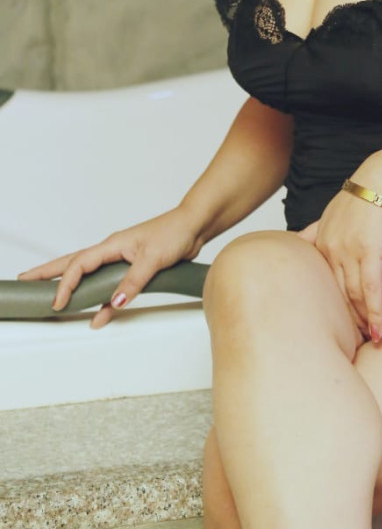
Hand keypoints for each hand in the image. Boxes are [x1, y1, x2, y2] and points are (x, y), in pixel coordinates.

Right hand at [15, 207, 201, 330]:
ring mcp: (122, 260)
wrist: (194, 226)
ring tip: (50, 295)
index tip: (57, 302)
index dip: (66, 283)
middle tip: (25, 280)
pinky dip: (102, 302)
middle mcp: (113, 251)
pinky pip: (110, 287)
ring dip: (71, 286)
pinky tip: (96, 316)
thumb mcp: (153, 259)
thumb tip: (113, 303)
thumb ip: (133, 281)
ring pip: (89, 275)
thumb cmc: (174, 233)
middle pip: (73, 263)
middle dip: (48, 272)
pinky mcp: (134, 269)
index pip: (80, 264)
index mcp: (112, 244)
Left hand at [296, 179, 381, 343]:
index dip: (333, 310)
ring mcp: (348, 250)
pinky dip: (376, 311)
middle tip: (356, 345)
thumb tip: (297, 243)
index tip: (339, 329)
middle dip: (348, 322)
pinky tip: (380, 329)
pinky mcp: (369, 249)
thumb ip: (314, 233)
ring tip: (372, 340)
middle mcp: (330, 249)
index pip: (324, 286)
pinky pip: (371, 287)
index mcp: (319, 244)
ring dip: (365, 321)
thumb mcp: (331, 215)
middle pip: (337, 296)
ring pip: (354, 295)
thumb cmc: (361, 198)